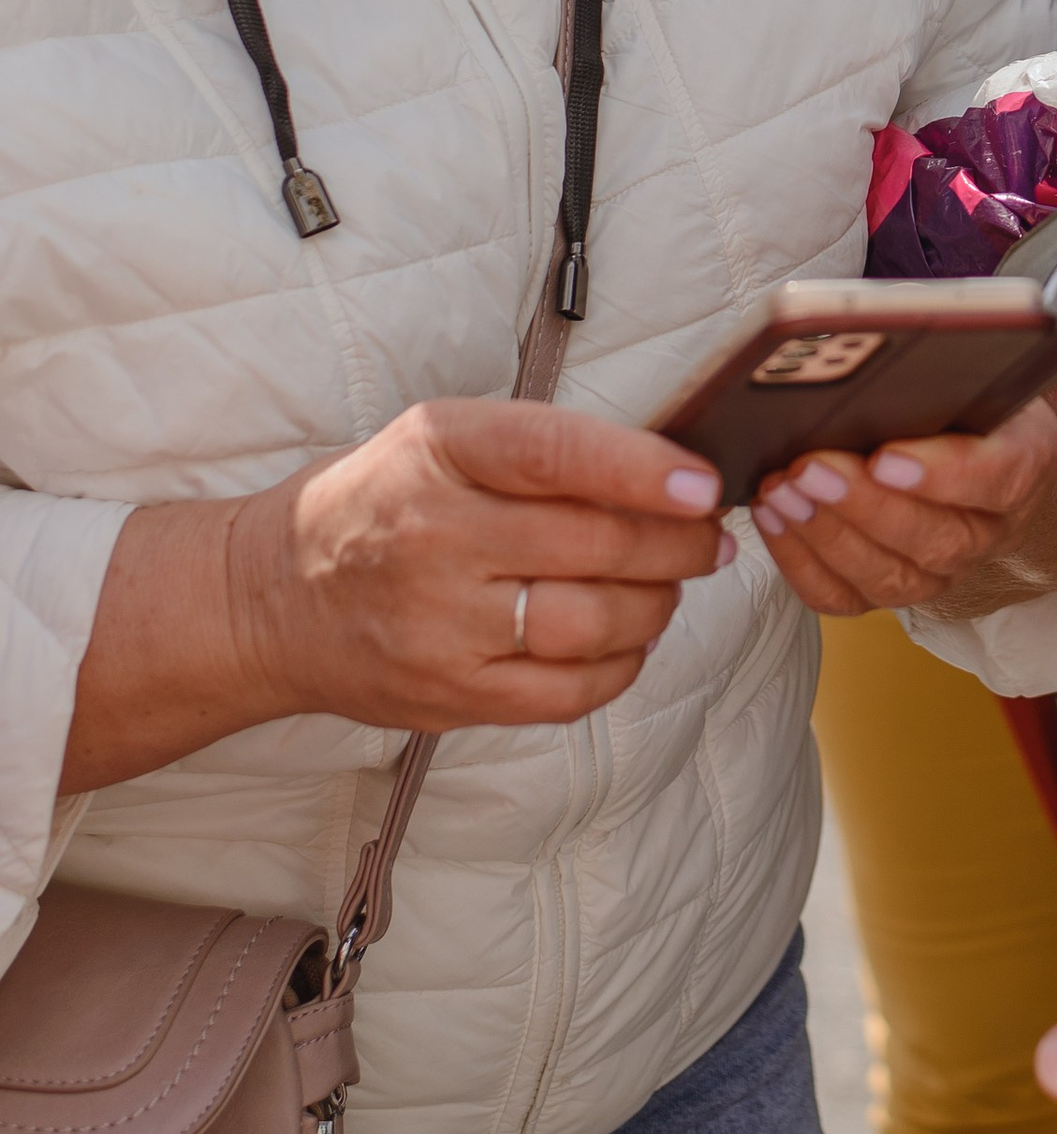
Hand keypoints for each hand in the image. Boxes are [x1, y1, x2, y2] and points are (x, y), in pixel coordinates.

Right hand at [66, 405, 734, 790]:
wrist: (271, 597)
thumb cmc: (379, 502)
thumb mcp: (441, 438)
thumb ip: (543, 449)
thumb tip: (669, 471)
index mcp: (437, 451)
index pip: (556, 454)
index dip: (643, 470)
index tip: (705, 484)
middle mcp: (435, 536)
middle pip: (593, 545)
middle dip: (677, 543)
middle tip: (708, 536)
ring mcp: (440, 626)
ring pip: (592, 623)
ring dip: (658, 604)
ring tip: (671, 585)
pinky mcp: (449, 695)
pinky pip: (568, 693)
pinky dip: (622, 666)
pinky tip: (631, 639)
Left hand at [751, 382, 1056, 621]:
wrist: (971, 444)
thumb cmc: (962, 395)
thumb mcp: (971, 363)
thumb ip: (940, 362)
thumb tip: (867, 346)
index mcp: (1025, 461)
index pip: (998, 477)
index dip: (942, 473)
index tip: (887, 456)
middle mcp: (990, 529)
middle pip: (935, 538)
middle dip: (863, 504)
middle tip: (811, 465)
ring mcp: (941, 569)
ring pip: (888, 575)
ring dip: (826, 533)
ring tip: (782, 487)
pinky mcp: (889, 588)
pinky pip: (843, 596)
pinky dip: (800, 560)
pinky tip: (774, 515)